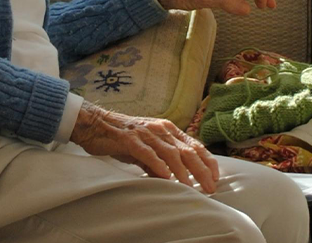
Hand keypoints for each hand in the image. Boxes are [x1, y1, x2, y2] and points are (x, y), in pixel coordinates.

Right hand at [71, 102, 220, 192]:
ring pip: (171, 153)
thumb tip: (173, 178)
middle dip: (201, 170)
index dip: (207, 161)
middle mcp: (161, 129)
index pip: (194, 145)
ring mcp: (146, 133)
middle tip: (209, 187)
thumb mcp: (147, 148)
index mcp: (168, 129)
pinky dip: (158, 164)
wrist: (96, 124)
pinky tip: (166, 176)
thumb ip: (161, 161)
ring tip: (190, 186)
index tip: (215, 177)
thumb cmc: (123, 138)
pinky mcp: (130, 139)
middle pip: (187, 150)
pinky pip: (147, 153)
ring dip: (182, 171)